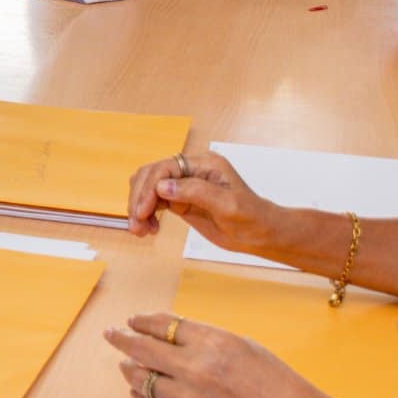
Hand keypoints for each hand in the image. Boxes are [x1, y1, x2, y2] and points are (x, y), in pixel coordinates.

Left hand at [106, 315, 339, 397]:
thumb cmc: (275, 382)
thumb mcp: (241, 345)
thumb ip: (203, 339)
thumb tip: (170, 335)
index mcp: (211, 342)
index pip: (162, 324)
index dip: (143, 320)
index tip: (133, 320)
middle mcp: (194, 369)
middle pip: (143, 348)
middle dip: (122, 338)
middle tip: (111, 333)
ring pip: (142, 379)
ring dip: (129, 368)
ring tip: (124, 362)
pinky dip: (141, 396)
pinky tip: (137, 390)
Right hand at [126, 149, 283, 252]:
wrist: (260, 234)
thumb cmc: (251, 218)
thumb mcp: (227, 205)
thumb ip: (195, 192)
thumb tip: (162, 187)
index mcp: (204, 164)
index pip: (166, 168)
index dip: (150, 188)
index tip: (143, 211)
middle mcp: (191, 170)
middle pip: (151, 175)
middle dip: (140, 198)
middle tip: (137, 224)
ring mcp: (184, 185)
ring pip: (148, 187)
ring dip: (139, 207)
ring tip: (140, 231)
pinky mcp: (180, 200)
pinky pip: (154, 201)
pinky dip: (146, 214)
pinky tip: (149, 229)